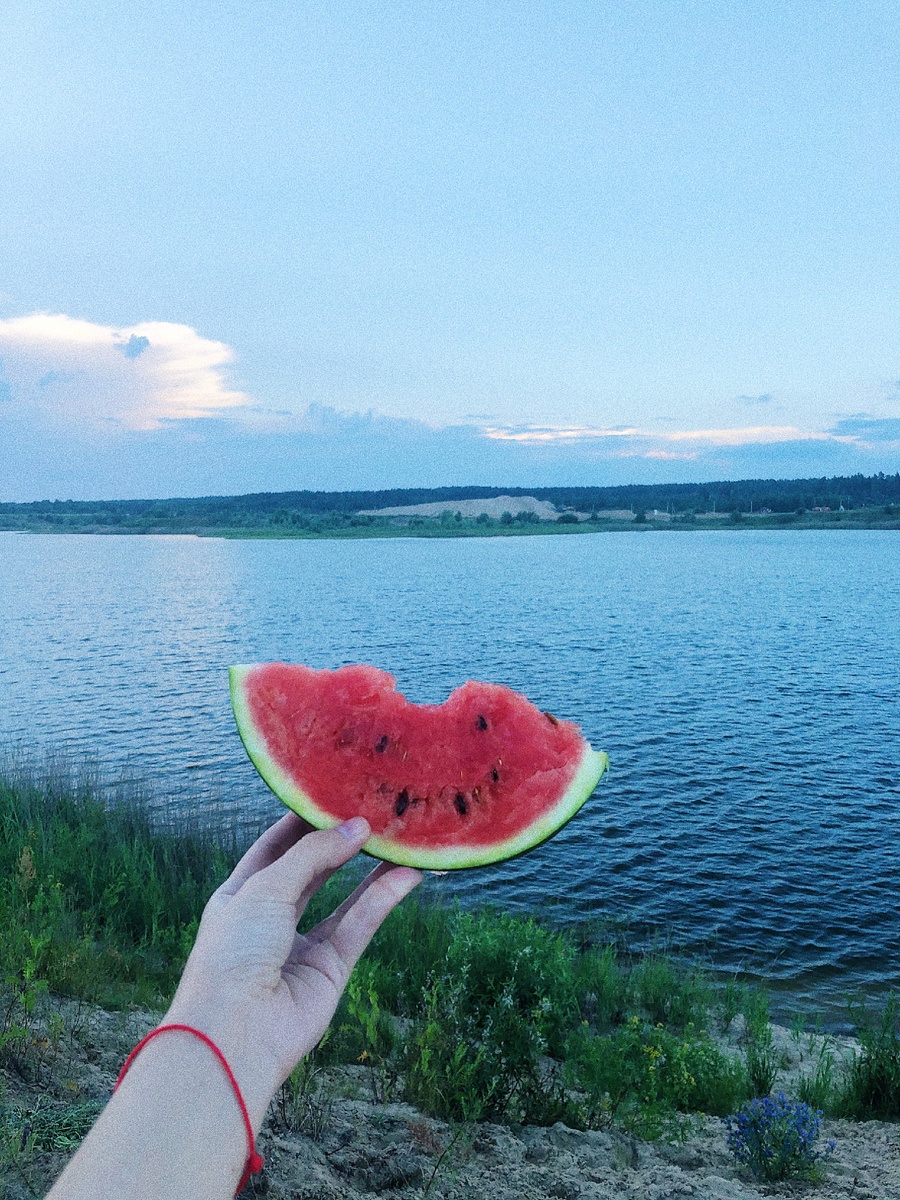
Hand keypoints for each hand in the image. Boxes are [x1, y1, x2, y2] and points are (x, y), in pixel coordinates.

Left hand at [163, 812, 421, 1124]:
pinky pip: (360, 926)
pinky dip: (383, 900)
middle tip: (374, 810)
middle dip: (340, 841)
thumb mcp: (266, 888)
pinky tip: (407, 875)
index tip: (334, 792)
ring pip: (343, 898)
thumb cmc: (234, 951)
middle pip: (312, 869)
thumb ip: (313, 855)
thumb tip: (357, 827)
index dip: (302, 820)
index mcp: (240, 895)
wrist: (235, 1033)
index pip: (274, 846)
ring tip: (400, 837)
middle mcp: (270, 918)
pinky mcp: (330, 970)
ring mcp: (301, 945)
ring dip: (370, 870)